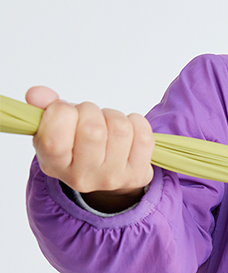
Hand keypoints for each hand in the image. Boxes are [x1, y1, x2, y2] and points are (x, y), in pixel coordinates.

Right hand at [26, 86, 154, 212]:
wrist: (106, 173)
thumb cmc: (77, 145)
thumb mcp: (54, 128)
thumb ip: (44, 108)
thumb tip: (37, 94)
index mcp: (53, 165)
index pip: (55, 139)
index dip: (61, 112)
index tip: (64, 110)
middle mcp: (82, 177)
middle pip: (92, 129)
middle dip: (91, 110)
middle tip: (89, 116)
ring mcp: (112, 178)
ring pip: (120, 127)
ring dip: (114, 115)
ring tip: (107, 123)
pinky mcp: (138, 174)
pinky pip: (143, 135)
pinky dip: (136, 123)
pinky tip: (127, 132)